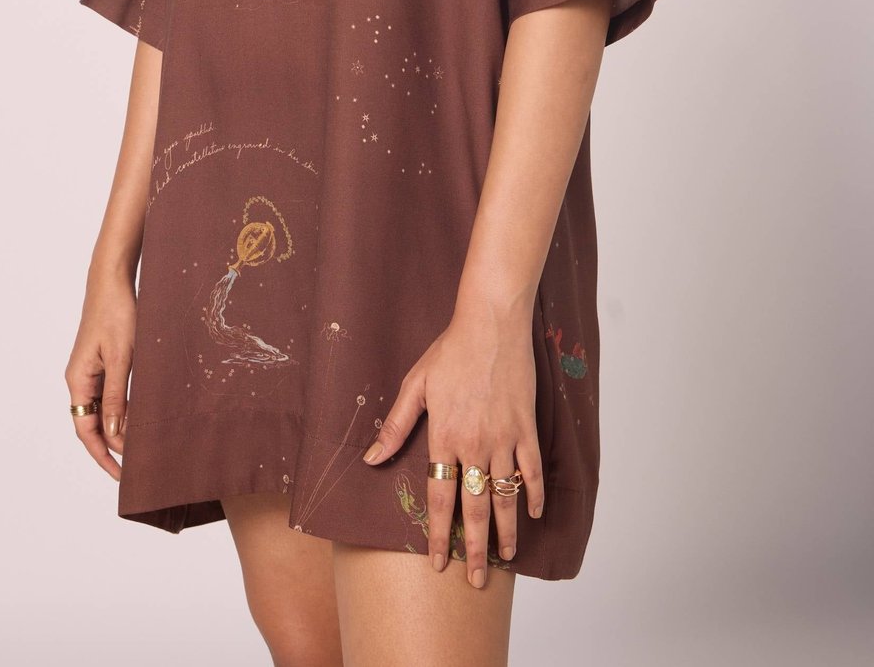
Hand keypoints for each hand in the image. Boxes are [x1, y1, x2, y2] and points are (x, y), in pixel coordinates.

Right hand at [64, 271, 136, 481]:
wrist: (112, 280)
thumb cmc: (116, 313)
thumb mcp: (122, 358)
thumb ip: (117, 397)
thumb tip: (115, 435)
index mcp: (78, 380)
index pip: (86, 431)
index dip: (102, 455)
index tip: (120, 475)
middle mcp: (79, 379)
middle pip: (91, 424)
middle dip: (111, 447)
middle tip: (134, 467)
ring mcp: (89, 371)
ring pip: (101, 411)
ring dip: (117, 429)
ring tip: (139, 448)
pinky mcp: (101, 362)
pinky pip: (108, 395)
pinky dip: (122, 410)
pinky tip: (138, 417)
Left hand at [360, 302, 544, 585]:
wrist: (490, 324)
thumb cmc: (449, 351)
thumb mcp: (415, 385)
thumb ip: (395, 426)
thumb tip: (371, 460)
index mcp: (445, 438)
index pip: (441, 499)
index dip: (440, 535)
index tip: (438, 562)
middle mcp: (476, 446)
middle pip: (476, 509)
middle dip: (476, 549)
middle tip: (478, 581)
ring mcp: (505, 439)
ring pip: (506, 496)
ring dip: (507, 531)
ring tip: (508, 557)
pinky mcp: (526, 428)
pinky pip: (532, 470)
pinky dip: (533, 493)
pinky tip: (532, 512)